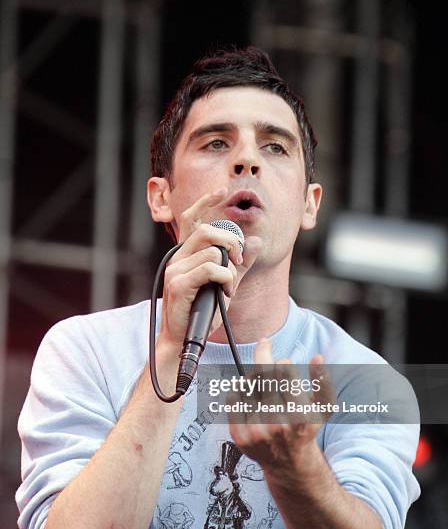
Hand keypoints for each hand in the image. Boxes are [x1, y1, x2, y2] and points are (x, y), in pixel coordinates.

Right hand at [158, 188, 260, 348]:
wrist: (184, 339)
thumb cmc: (202, 312)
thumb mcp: (226, 285)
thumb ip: (240, 264)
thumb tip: (255, 242)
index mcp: (186, 255)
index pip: (191, 218)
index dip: (205, 201)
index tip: (222, 190)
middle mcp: (177, 259)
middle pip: (207, 231)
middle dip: (231, 241)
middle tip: (239, 260)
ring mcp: (176, 271)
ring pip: (212, 251)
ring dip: (230, 269)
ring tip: (230, 286)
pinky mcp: (178, 285)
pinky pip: (210, 269)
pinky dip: (225, 278)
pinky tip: (225, 291)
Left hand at [227, 339, 335, 474]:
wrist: (287, 462)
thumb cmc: (305, 429)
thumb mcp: (323, 409)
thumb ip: (323, 382)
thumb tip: (317, 357)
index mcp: (299, 416)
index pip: (284, 371)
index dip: (283, 361)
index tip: (284, 363)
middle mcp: (276, 425)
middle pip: (263, 375)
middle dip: (265, 360)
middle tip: (267, 356)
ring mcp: (255, 431)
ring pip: (246, 383)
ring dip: (253, 375)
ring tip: (261, 382)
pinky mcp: (239, 435)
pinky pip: (232, 398)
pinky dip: (239, 390)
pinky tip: (250, 394)